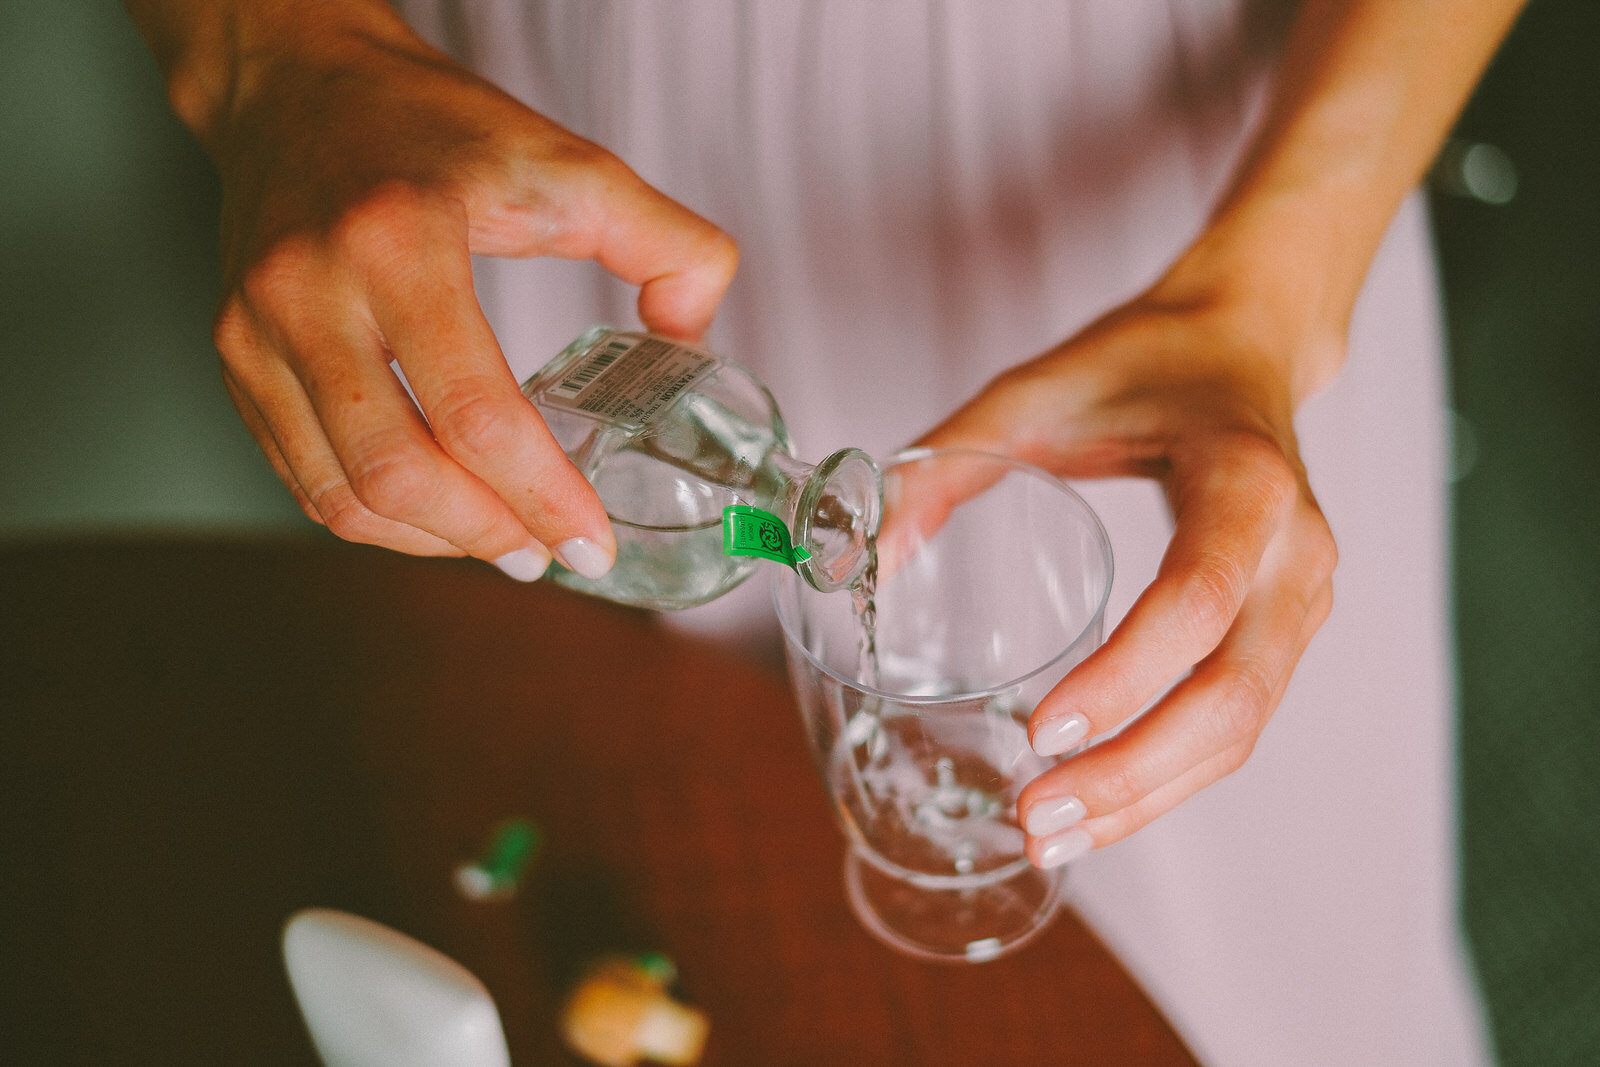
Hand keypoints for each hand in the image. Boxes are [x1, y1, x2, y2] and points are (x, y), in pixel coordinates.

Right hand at [202, 14, 736, 576]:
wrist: (297, 84)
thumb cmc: (431, 126)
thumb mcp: (570, 162)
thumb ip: (666, 243)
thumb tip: (692, 343)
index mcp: (399, 238)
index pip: (475, 411)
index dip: (543, 497)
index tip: (592, 543)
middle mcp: (310, 288)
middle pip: (397, 471)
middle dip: (488, 534)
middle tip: (547, 555)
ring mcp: (256, 328)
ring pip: (340, 493)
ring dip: (431, 541)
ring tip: (500, 541)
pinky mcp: (234, 356)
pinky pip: (303, 476)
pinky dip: (376, 517)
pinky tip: (436, 515)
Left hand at [913, 292, 1338, 863]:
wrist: (1242, 344)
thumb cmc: (1140, 364)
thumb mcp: (1032, 392)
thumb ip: (942, 464)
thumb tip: (863, 558)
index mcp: (1246, 481)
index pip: (1198, 597)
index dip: (1124, 676)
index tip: (1041, 729)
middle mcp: (1297, 549)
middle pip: (1232, 694)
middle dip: (1133, 772)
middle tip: (1037, 815)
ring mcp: (1305, 597)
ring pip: (1243, 728)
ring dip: (1152, 794)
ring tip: (1056, 835)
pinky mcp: (1288, 627)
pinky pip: (1240, 721)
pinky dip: (1173, 774)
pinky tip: (1103, 805)